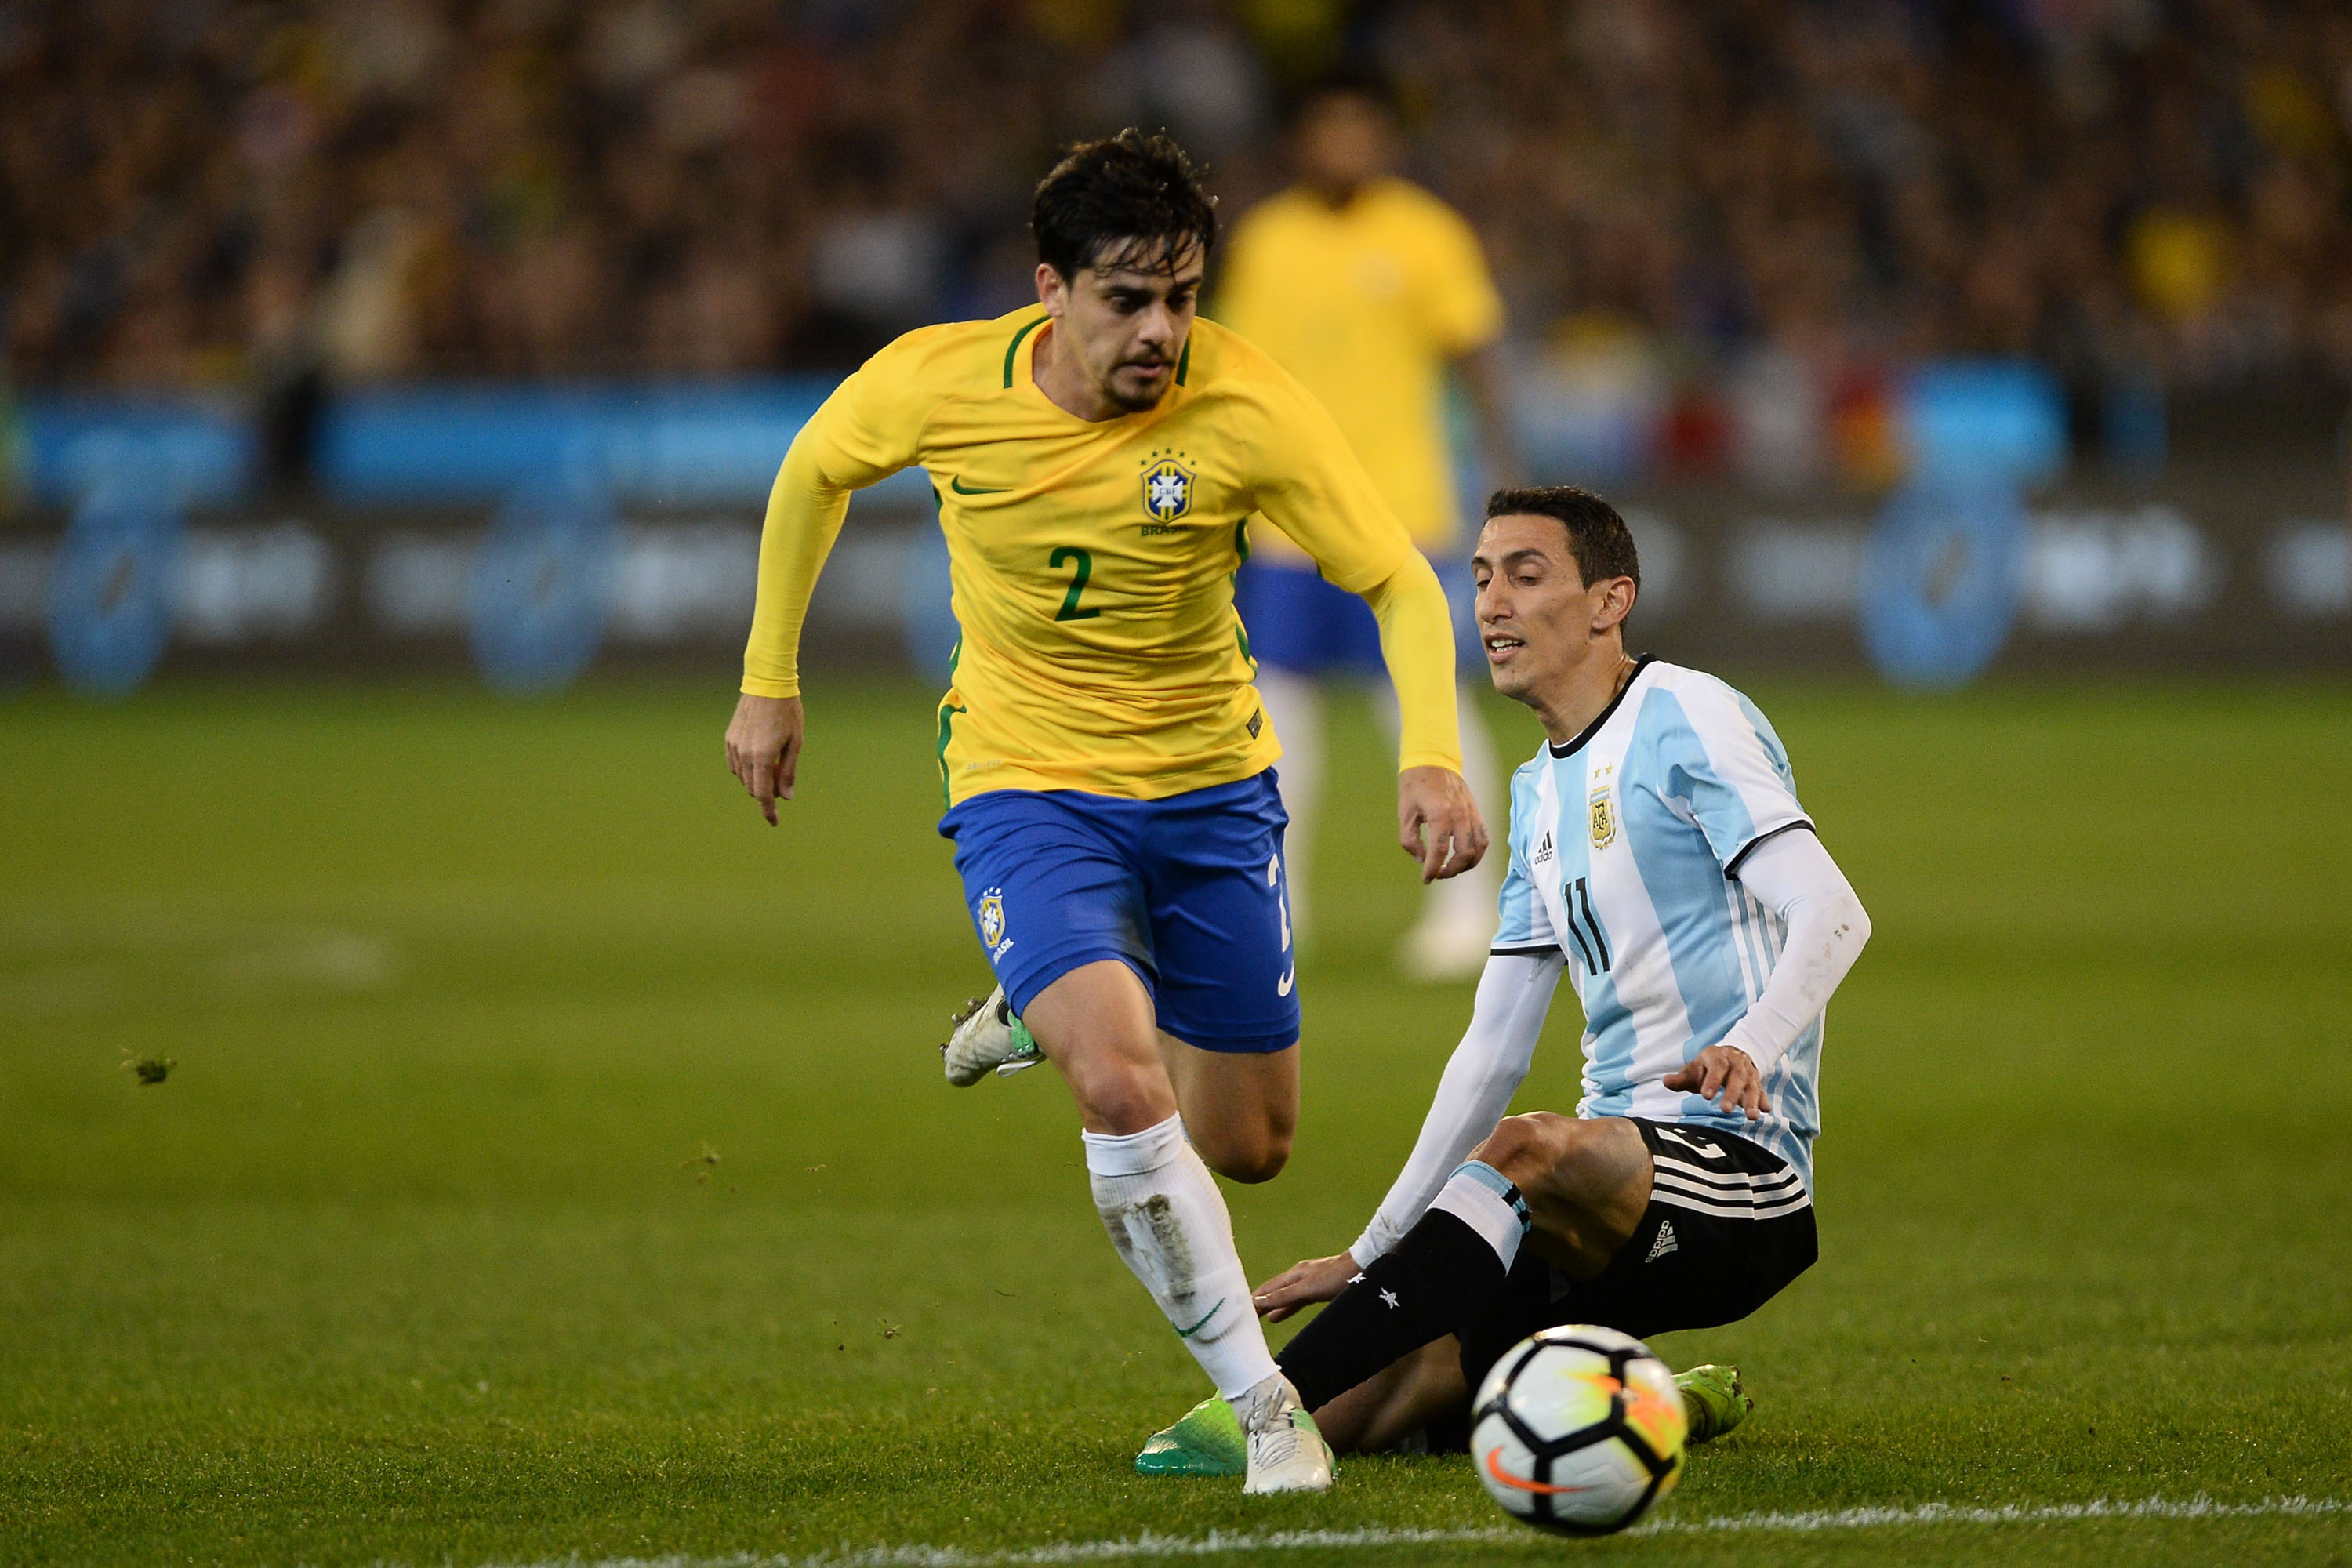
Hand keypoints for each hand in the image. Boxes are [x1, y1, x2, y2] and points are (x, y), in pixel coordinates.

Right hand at [725, 693, 804, 824]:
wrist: (767, 684)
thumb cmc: (787, 712)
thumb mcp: (795, 743)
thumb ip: (788, 772)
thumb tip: (786, 797)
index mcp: (762, 757)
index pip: (762, 794)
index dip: (769, 811)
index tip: (774, 822)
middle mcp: (744, 755)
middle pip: (753, 788)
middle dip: (767, 791)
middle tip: (783, 781)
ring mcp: (734, 746)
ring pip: (743, 778)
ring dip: (757, 779)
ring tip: (774, 764)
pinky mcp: (729, 739)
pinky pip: (735, 765)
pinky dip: (746, 769)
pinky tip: (759, 759)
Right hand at [1252, 1252, 1363, 1322]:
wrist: (1364, 1268)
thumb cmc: (1336, 1277)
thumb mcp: (1307, 1289)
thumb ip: (1283, 1296)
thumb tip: (1258, 1302)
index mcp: (1294, 1274)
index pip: (1267, 1288)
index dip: (1253, 1298)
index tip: (1238, 1309)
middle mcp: (1299, 1276)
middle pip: (1275, 1291)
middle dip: (1261, 1303)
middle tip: (1244, 1316)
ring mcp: (1310, 1283)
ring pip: (1286, 1297)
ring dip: (1273, 1307)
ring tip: (1261, 1319)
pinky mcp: (1320, 1289)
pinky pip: (1298, 1300)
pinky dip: (1287, 1308)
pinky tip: (1283, 1314)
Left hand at [1398, 765, 1487, 883]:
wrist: (1433, 761)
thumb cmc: (1415, 786)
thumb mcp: (1405, 813)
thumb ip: (1410, 840)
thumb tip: (1421, 860)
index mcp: (1440, 814)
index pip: (1440, 851)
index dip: (1432, 869)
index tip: (1426, 879)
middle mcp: (1460, 815)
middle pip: (1464, 853)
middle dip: (1451, 870)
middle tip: (1437, 874)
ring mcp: (1471, 813)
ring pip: (1479, 848)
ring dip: (1467, 864)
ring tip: (1451, 868)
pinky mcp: (1476, 812)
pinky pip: (1484, 837)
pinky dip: (1478, 851)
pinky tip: (1465, 856)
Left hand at [1664, 1044, 1771, 1120]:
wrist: (1731, 1055)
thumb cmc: (1707, 1067)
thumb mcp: (1693, 1069)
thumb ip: (1680, 1078)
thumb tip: (1665, 1082)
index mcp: (1717, 1056)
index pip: (1716, 1067)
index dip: (1712, 1081)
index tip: (1705, 1097)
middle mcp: (1736, 1062)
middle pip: (1736, 1077)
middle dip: (1732, 1094)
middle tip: (1725, 1110)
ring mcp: (1748, 1072)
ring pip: (1751, 1085)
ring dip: (1752, 1101)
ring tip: (1752, 1117)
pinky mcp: (1756, 1081)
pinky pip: (1761, 1090)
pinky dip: (1763, 1100)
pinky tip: (1765, 1110)